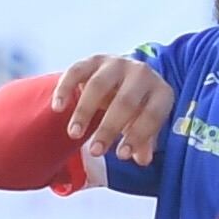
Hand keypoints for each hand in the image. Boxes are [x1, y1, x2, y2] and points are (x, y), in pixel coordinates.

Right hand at [53, 53, 173, 168]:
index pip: (152, 115)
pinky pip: (76, 71)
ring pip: (98, 86)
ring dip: (84, 112)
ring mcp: (117, 63)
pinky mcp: (94, 59)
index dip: (137, 136)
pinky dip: (65, 89)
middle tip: (95, 151)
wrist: (126, 75)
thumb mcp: (144, 123)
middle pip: (125, 101)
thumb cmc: (138, 107)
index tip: (120, 156)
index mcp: (160, 92)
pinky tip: (58, 108)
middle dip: (109, 128)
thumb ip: (143, 141)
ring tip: (74, 134)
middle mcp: (142, 73)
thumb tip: (142, 159)